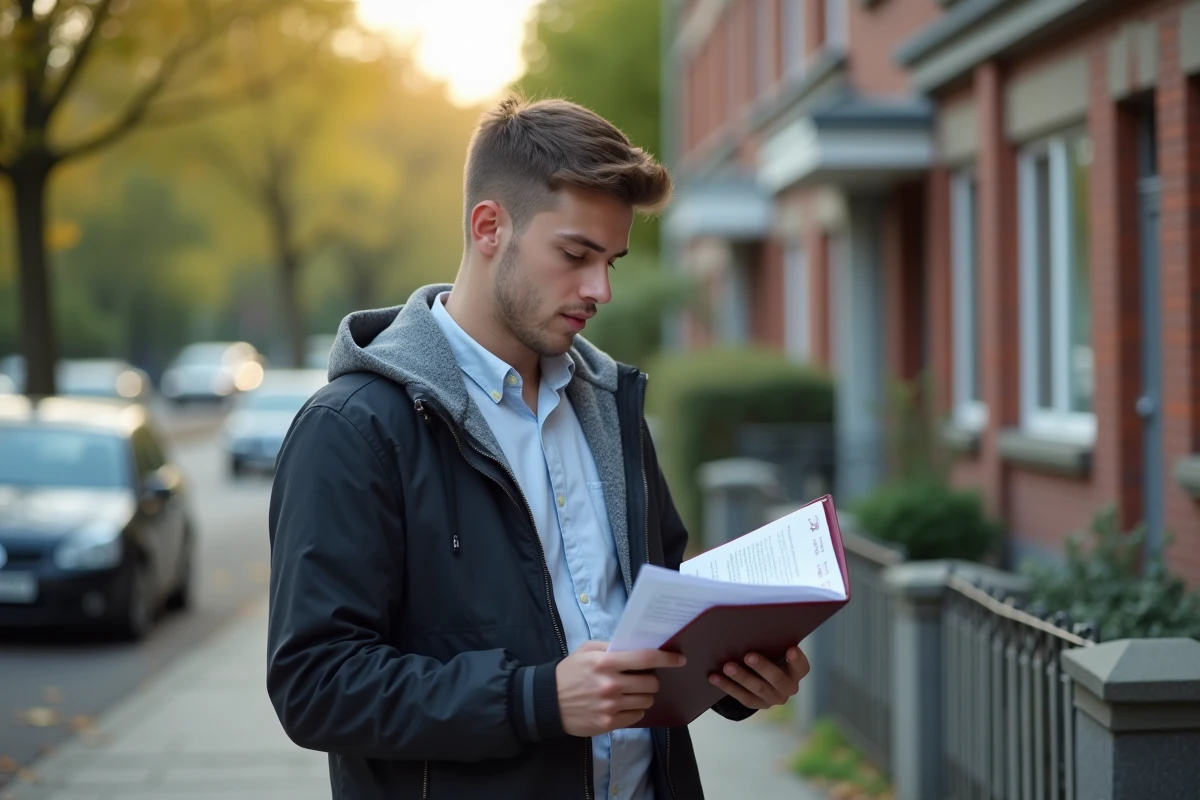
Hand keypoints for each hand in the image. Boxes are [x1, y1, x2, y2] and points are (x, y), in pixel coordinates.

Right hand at [556, 641, 685, 736]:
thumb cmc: (569, 673)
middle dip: (650, 680)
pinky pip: (637, 717)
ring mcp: (610, 706)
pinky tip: (622, 704)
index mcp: (605, 663)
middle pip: (650, 683)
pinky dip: (634, 710)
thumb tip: (636, 648)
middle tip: (640, 678)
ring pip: (646, 701)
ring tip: (630, 692)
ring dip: (643, 695)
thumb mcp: (586, 651)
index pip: (645, 659)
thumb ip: (610, 648)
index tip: (679, 659)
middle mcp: (611, 685)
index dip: (666, 659)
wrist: (547, 703)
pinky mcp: (608, 723)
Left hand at [708, 646, 809, 709]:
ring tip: (727, 666)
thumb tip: (751, 626)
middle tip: (748, 656)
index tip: (791, 649)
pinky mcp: (758, 704)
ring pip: (758, 688)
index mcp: (797, 671)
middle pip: (777, 678)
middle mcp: (789, 687)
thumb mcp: (775, 648)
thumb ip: (771, 642)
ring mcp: (774, 698)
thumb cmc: (771, 652)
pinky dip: (728, 686)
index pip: (801, 666)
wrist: (764, 675)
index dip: (797, 659)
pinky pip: (743, 697)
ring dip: (741, 677)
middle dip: (762, 667)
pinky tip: (715, 678)